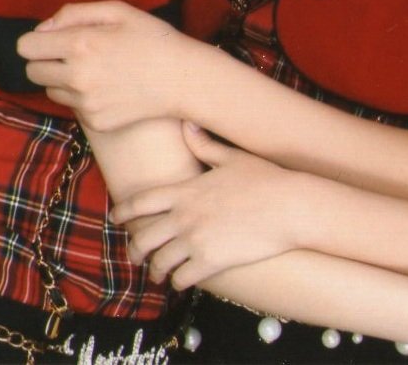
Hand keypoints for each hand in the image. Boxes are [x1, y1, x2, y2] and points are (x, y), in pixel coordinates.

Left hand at [16, 0, 208, 129]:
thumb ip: (73, 13)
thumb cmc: (153, 38)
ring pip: (51, 91)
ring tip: (95, 71)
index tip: (52, 40)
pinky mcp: (95, 122)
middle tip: (72, 55)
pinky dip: (83, 98)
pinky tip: (108, 88)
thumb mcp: (117, 10)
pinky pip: (73, 107)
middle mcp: (77, 77)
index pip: (26, 47)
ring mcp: (86, 103)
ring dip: (63, 80)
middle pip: (32, 72)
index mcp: (80, 44)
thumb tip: (43, 29)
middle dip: (46, 61)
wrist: (184, 79)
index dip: (37, 40)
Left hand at [111, 123, 300, 287]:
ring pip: (158, 262)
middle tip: (136, 254)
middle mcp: (184, 216)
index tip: (116, 218)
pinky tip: (181, 280)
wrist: (291, 206)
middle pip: (142, 237)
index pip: (140, 202)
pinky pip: (181, 278)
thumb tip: (188, 124)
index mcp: (186, 190)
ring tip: (158, 273)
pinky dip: (177, 282)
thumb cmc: (266, 179)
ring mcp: (195, 240)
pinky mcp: (211, 262)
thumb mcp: (232, 157)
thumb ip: (204, 144)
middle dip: (134, 249)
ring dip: (155, 270)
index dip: (123, 211)